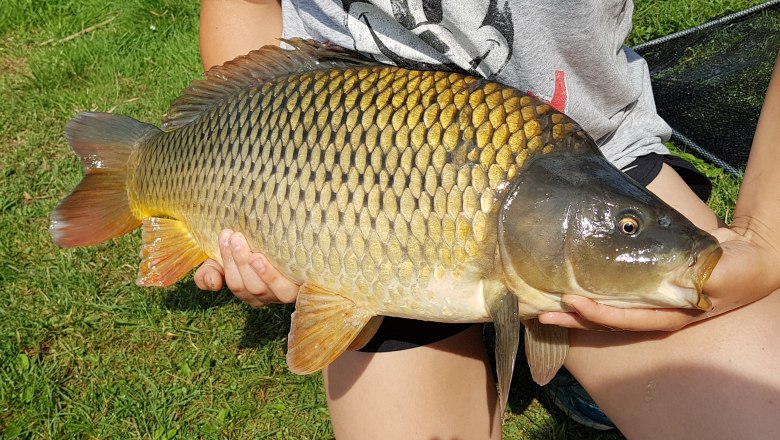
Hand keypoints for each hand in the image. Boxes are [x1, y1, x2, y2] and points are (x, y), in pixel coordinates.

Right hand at [193, 229, 299, 307]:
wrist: (302, 248)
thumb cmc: (261, 252)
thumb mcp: (232, 259)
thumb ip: (210, 272)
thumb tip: (211, 283)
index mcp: (247, 290)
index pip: (231, 282)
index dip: (225, 261)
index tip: (225, 235)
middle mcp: (263, 296)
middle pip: (245, 286)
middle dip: (236, 261)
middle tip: (235, 237)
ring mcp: (281, 295)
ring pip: (260, 288)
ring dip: (250, 268)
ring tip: (247, 248)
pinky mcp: (300, 290)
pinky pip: (283, 290)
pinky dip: (269, 276)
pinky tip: (261, 260)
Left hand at [539, 224, 779, 330]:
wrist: (751, 256)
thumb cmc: (738, 270)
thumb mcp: (721, 276)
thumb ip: (700, 281)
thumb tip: (678, 282)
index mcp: (672, 315)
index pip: (628, 319)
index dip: (599, 313)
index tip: (573, 302)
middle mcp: (656, 312)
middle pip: (608, 320)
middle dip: (575, 318)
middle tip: (542, 311)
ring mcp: (650, 301)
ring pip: (606, 308)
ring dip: (576, 308)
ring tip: (545, 304)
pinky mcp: (645, 284)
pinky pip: (614, 293)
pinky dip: (592, 293)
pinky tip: (569, 288)